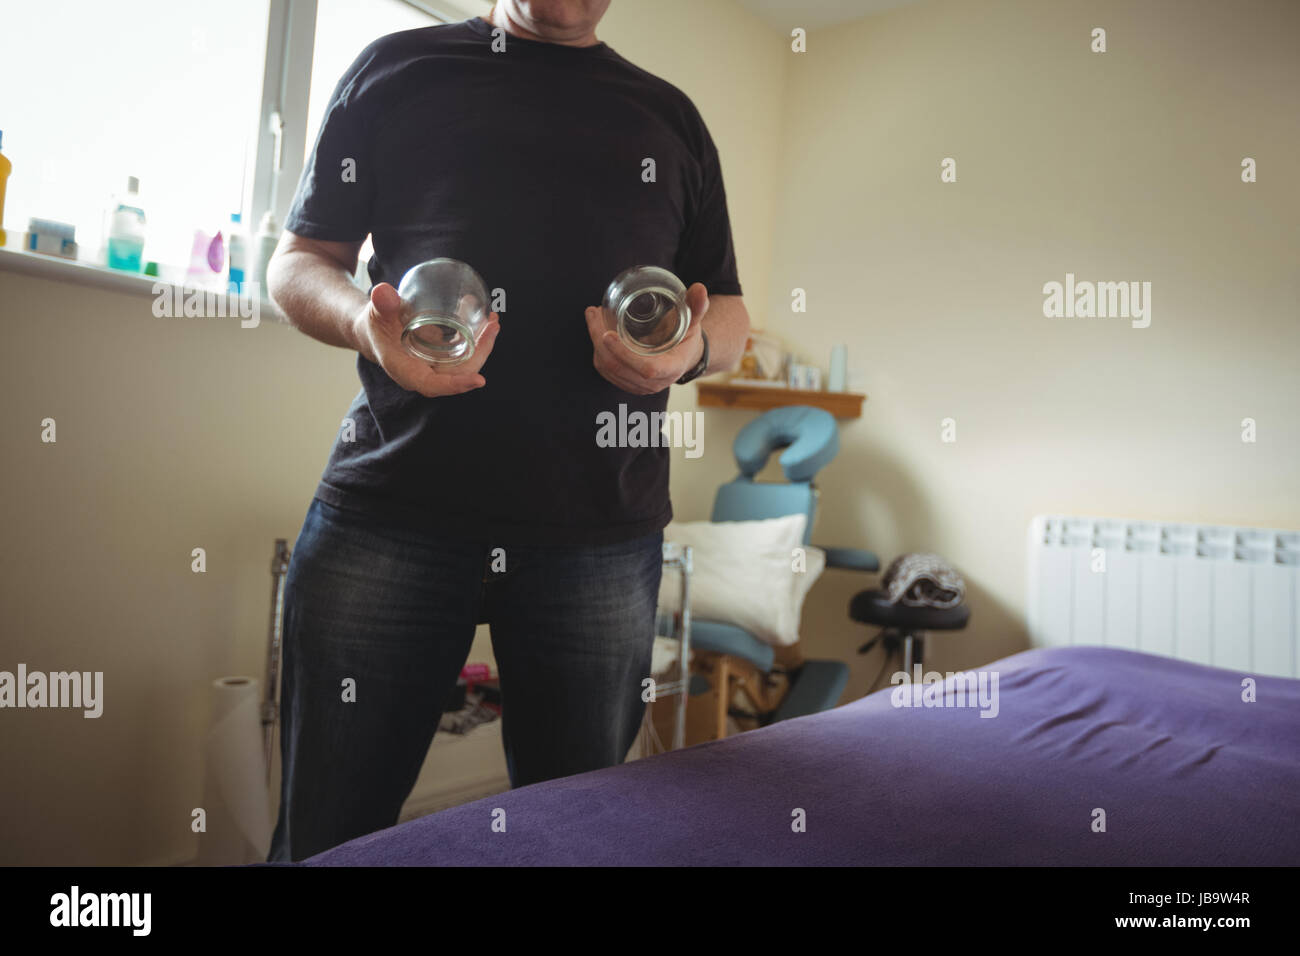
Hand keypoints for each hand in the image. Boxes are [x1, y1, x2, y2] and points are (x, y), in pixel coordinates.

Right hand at [352, 282, 499, 396]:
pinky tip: (484, 318)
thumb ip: (381, 305)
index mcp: (407, 371)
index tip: (478, 380)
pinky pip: (465, 351)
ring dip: (482, 343)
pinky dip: (477, 337)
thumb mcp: (376, 313)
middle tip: (492, 327)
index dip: (456, 384)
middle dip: (480, 352)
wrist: (377, 330)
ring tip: (493, 320)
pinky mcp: (444, 356)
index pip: (433, 385)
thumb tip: (384, 293)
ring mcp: (437, 365)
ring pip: (465, 362)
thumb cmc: (376, 325)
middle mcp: (425, 372)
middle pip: (458, 372)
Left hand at [584, 283, 709, 394]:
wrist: (682, 356)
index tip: (608, 334)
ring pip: (608, 369)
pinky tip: (595, 331)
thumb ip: (696, 306)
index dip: (625, 354)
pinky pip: (605, 371)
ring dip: (594, 343)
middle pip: (619, 367)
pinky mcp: (627, 383)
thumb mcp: (693, 322)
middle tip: (595, 313)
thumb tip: (699, 288)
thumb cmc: (686, 337)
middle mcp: (654, 382)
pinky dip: (597, 351)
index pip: (647, 369)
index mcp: (672, 368)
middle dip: (599, 340)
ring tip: (594, 317)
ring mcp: (639, 386)